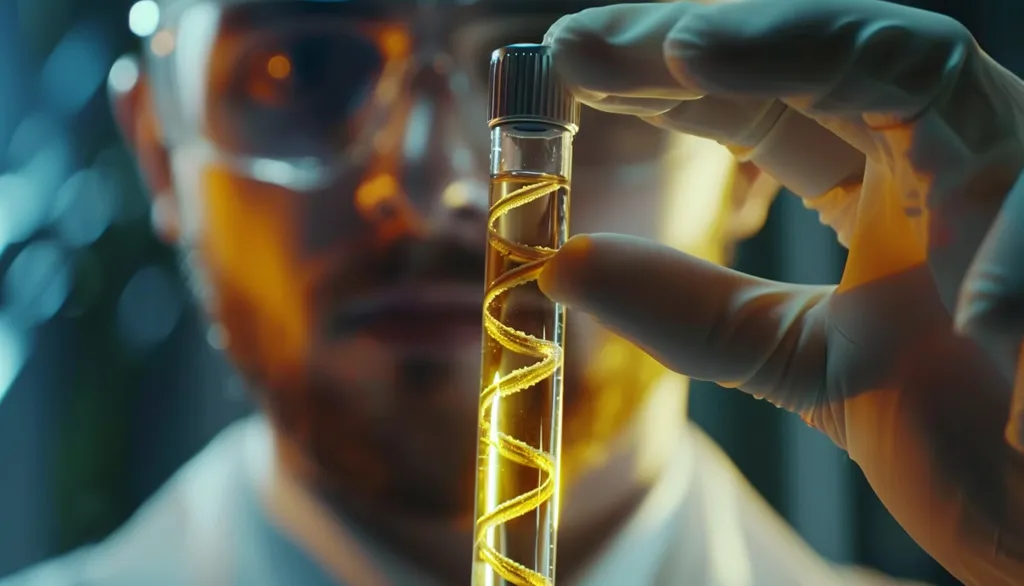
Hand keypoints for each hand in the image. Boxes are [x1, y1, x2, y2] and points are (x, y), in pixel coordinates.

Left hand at [540, 1, 1023, 583]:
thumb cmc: (964, 438)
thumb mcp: (803, 360)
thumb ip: (695, 311)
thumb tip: (564, 265)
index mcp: (885, 180)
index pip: (759, 98)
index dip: (662, 79)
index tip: (570, 66)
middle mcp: (945, 149)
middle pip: (809, 51)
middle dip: (692, 37)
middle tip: (581, 42)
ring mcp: (1014, 167)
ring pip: (908, 59)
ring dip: (796, 45)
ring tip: (685, 52)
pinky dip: (952, 209)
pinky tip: (825, 196)